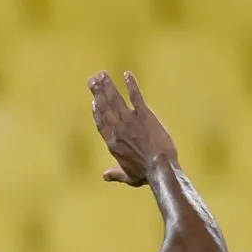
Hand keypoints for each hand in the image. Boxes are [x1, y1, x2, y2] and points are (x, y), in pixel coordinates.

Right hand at [88, 70, 177, 186]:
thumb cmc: (145, 174)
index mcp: (112, 143)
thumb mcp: (128, 177)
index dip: (97, 111)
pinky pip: (136, 96)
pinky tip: (128, 74)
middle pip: (104, 107)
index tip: (94, 101)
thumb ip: (116, 174)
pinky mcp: (144, 115)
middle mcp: (117, 129)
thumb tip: (104, 176)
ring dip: (108, 85)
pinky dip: (131, 84)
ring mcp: (130, 121)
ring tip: (103, 74)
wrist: (160, 167)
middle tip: (92, 79)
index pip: (101, 123)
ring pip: (115, 99)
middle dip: (97, 91)